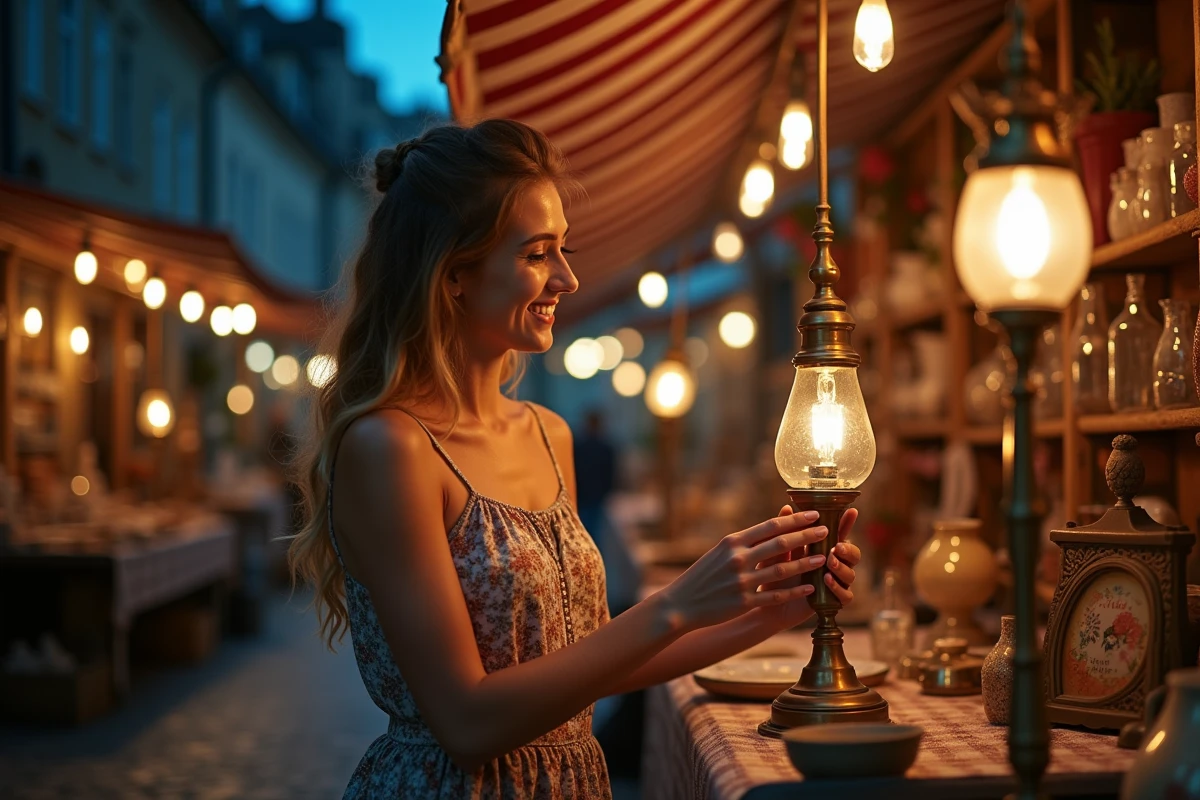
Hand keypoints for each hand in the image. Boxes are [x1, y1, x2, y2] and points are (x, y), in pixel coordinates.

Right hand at [657, 511, 830, 632]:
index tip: (814, 514)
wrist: (682, 603)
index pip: (770, 525)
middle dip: (807, 536)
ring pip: (782, 569)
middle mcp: (738, 558)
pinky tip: (811, 588)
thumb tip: (772, 527)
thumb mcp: (720, 551)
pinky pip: (776, 595)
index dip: (795, 519)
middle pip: (780, 543)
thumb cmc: (703, 575)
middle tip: (826, 531)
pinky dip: (795, 591)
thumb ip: (745, 541)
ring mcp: (742, 581)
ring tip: (824, 558)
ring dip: (806, 563)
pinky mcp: (744, 602)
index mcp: (733, 541)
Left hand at [753, 504, 861, 631]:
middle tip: (837, 547)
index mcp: (823, 549)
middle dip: (848, 550)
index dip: (847, 523)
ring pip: (851, 574)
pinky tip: (827, 581)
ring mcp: (834, 583)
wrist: (766, 601)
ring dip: (842, 568)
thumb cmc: (773, 572)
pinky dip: (838, 588)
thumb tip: (787, 508)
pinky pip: (846, 596)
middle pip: (853, 554)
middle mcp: (832, 565)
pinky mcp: (832, 601)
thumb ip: (785, 532)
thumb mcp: (777, 550)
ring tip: (829, 563)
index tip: (851, 511)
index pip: (839, 534)